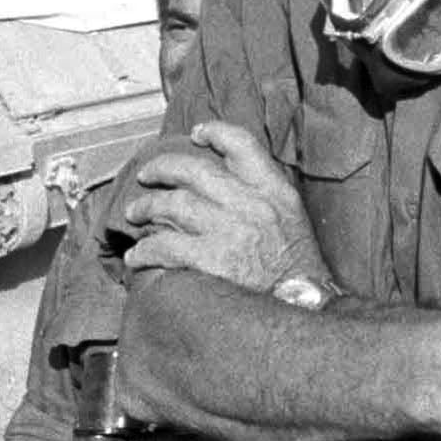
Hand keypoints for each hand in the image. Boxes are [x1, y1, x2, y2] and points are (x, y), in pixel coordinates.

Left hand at [119, 123, 327, 291]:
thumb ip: (263, 196)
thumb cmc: (297, 267)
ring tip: (134, 213)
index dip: (215, 133)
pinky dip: (145, 250)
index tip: (197, 134)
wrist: (306, 307)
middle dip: (163, 168)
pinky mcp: (212, 261)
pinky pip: (165, 246)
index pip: (242, 145)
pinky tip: (137, 256)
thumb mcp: (291, 218)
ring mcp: (230, 231)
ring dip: (146, 207)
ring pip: (173, 204)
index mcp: (275, 191)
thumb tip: (225, 183)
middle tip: (146, 176)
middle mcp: (251, 205)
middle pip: (195, 171)